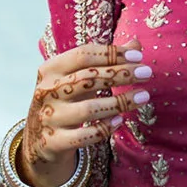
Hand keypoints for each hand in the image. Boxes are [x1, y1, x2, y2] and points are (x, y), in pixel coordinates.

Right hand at [24, 44, 150, 183]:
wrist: (38, 140)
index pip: (83, 54)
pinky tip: (120, 120)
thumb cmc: (65, 100)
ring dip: (120, 102)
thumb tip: (136, 45)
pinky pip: (84, 136)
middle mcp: (46, 91)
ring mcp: (49, 117)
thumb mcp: (78, 78)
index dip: (112, 54)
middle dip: (121, 74)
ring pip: (88, 109)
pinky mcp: (54, 142)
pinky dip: (104, 128)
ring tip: (143, 97)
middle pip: (88, 78)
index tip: (139, 57)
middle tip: (147, 73)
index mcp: (50, 69)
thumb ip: (106, 61)